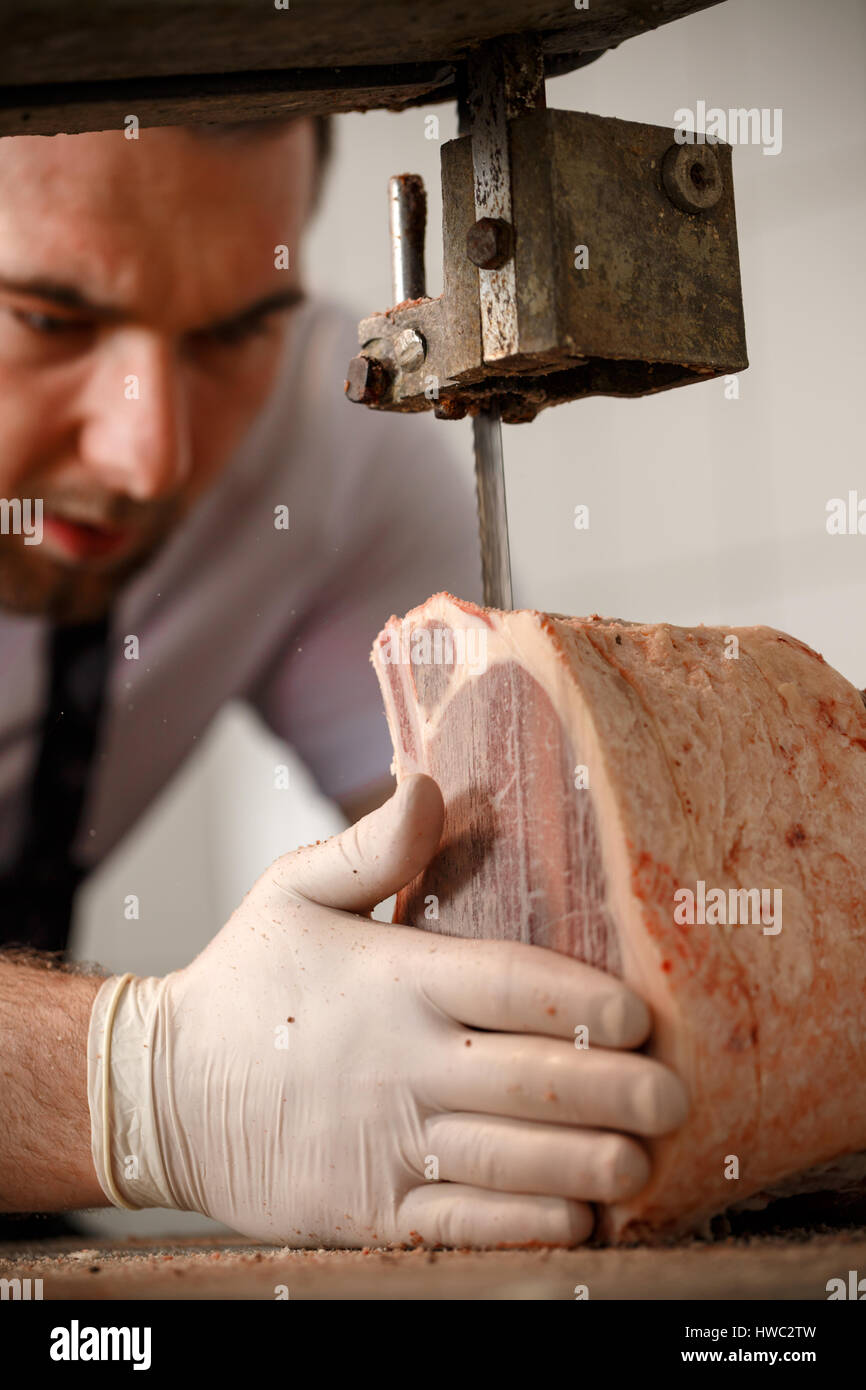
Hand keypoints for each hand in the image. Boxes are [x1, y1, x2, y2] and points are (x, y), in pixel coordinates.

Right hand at [88, 774, 687, 1246]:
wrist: (165, 1091)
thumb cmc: (244, 981)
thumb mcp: (293, 891)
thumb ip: (371, 845)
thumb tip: (430, 785)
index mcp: (395, 980)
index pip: (511, 986)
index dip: (584, 1001)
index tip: (640, 1014)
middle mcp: (403, 1063)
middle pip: (532, 1079)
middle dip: (616, 1090)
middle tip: (674, 1096)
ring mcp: (389, 1142)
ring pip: (512, 1159)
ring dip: (588, 1162)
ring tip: (644, 1158)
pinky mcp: (372, 1208)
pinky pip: (467, 1225)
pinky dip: (529, 1224)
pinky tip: (580, 1214)